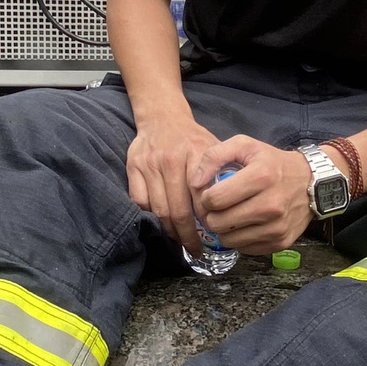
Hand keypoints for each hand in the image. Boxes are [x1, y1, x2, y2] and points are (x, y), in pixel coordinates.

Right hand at [126, 110, 220, 247]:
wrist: (163, 116)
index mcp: (195, 154)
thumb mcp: (213, 148)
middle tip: (195, 249)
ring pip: (158, 210)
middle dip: (187, 235)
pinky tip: (161, 224)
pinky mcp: (133, 167)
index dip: (206, 220)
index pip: (201, 197)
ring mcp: (150, 164)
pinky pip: (140, 201)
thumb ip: (221, 173)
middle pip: (177, 209)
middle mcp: (170, 160)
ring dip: (169, 230)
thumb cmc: (192, 138)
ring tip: (180, 241)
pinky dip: (150, 217)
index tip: (212, 234)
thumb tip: (232, 207)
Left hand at [191, 135, 313, 255]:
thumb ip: (214, 155)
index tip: (212, 194)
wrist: (311, 182)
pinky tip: (245, 225)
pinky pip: (245, 249)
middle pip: (219, 223)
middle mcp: (271, 205)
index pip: (214, 199)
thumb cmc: (273, 162)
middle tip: (219, 208)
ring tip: (231, 216)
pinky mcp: (281, 242)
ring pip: (229, 240)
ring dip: (224, 230)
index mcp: (261, 177)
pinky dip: (240, 239)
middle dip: (212, 215)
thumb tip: (195, 182)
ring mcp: (277, 227)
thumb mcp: (245, 145)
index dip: (206, 198)